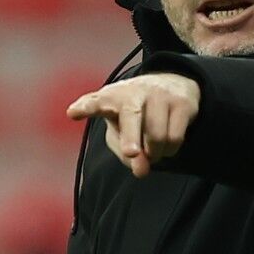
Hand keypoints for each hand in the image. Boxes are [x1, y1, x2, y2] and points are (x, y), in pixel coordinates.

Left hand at [67, 73, 200, 178]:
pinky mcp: (181, 102)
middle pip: (131, 117)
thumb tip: (142, 170)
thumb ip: (124, 156)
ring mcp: (159, 95)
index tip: (72, 113)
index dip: (85, 108)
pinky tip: (167, 145)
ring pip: (157, 137)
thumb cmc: (137, 114)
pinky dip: (170, 150)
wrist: (173, 83)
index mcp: (111, 98)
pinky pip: (174, 139)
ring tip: (152, 149)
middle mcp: (134, 93)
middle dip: (130, 136)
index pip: (95, 102)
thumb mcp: (122, 132)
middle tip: (131, 153)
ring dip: (155, 153)